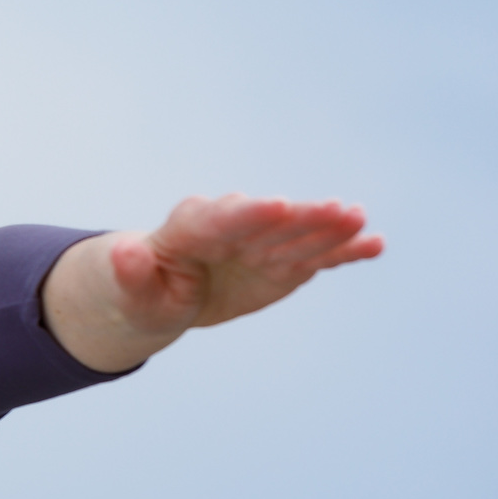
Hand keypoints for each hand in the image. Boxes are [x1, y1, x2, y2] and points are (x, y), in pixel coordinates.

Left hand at [44, 194, 382, 372]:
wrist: (162, 293)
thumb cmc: (139, 293)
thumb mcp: (129, 291)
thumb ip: (131, 272)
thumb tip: (123, 252)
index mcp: (188, 230)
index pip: (219, 220)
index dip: (249, 214)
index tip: (280, 205)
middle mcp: (231, 227)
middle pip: (270, 222)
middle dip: (303, 216)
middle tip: (340, 210)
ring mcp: (261, 243)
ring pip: (298, 235)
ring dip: (330, 228)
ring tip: (360, 222)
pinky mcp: (283, 261)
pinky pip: (315, 256)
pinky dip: (342, 251)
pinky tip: (375, 244)